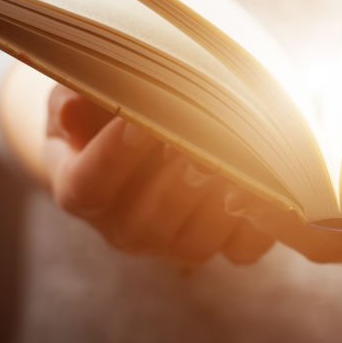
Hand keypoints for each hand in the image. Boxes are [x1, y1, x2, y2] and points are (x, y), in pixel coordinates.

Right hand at [41, 85, 274, 264]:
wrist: (145, 135)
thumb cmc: (109, 108)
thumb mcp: (80, 92)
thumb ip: (75, 98)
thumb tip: (75, 106)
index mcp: (81, 189)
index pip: (89, 185)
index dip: (112, 157)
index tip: (137, 122)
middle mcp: (124, 228)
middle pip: (146, 221)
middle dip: (175, 180)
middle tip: (199, 138)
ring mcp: (172, 243)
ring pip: (195, 241)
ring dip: (217, 202)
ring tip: (236, 160)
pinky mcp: (217, 245)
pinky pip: (241, 249)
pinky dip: (257, 224)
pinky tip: (266, 186)